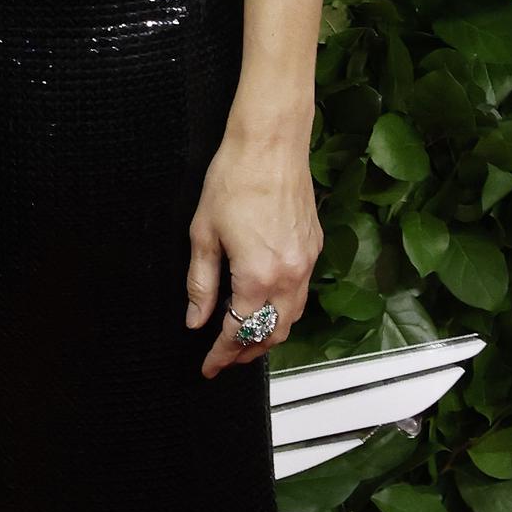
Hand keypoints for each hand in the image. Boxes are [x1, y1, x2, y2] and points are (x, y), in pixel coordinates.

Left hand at [185, 130, 321, 380]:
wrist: (271, 144)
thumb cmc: (233, 180)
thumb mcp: (203, 233)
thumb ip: (201, 282)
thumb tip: (196, 319)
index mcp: (258, 276)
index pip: (240, 332)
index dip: (221, 354)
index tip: (208, 366)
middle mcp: (289, 277)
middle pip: (273, 334)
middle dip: (248, 351)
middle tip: (224, 357)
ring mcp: (306, 263)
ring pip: (292, 317)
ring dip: (269, 333)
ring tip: (244, 337)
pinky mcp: (314, 248)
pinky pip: (300, 293)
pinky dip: (283, 308)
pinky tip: (265, 302)